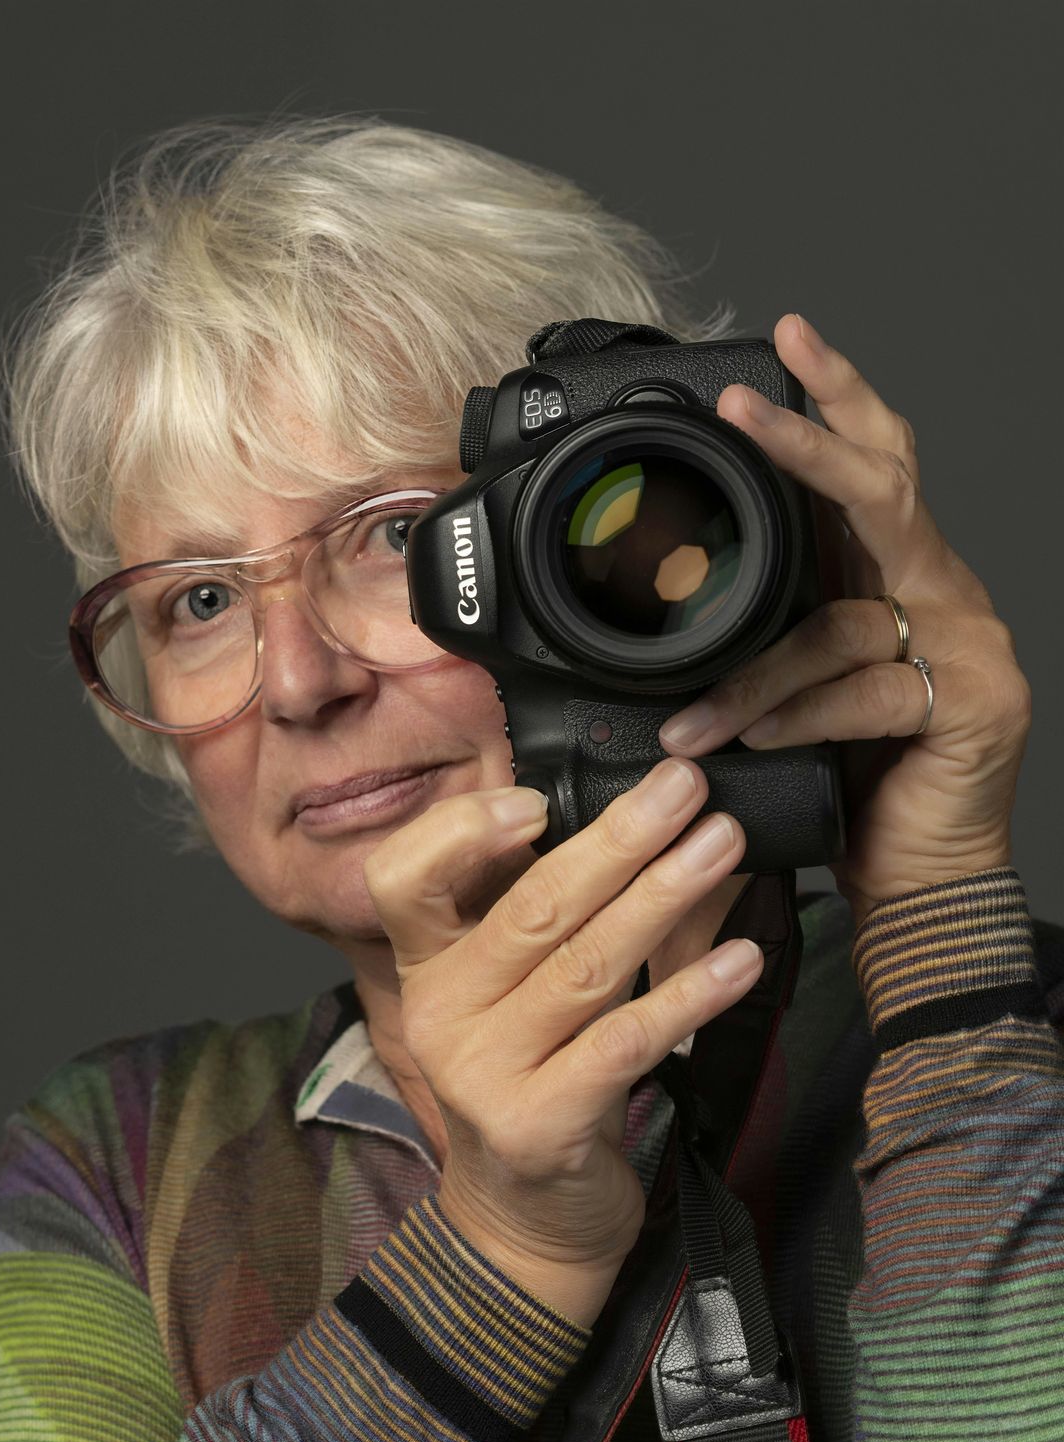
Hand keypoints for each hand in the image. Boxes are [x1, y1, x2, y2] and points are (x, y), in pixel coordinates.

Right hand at [362, 757, 762, 1325]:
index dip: (462, 830)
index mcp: (426, 966)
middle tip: (688, 789)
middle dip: (619, 839)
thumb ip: (573, 911)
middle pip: (529, 908)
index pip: (403, 877)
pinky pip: (622, 1044)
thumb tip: (664, 823)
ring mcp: (483, 1073)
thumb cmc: (536, 1080)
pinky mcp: (538, 1124)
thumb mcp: (533, 989)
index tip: (540, 797)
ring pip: (584, 966)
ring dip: (664, 897)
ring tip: (724, 846)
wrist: (526, 1221)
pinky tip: (740, 960)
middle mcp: (441, 1014)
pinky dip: (686, 996)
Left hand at [657, 313, 1031, 927]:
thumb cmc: (854, 780)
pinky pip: (866, 691)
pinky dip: (798, 716)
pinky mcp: (975, 702)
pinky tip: (753, 740)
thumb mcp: (798, 691)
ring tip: (690, 718)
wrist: (918, 878)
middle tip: (746, 403)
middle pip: (886, 488)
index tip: (784, 342)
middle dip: (813, 436)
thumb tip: (686, 598)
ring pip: (844, 619)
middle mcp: (940, 593)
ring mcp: (969, 643)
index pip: (875, 464)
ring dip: (754, 670)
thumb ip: (771, 633)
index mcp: (895, 578)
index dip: (836, 400)